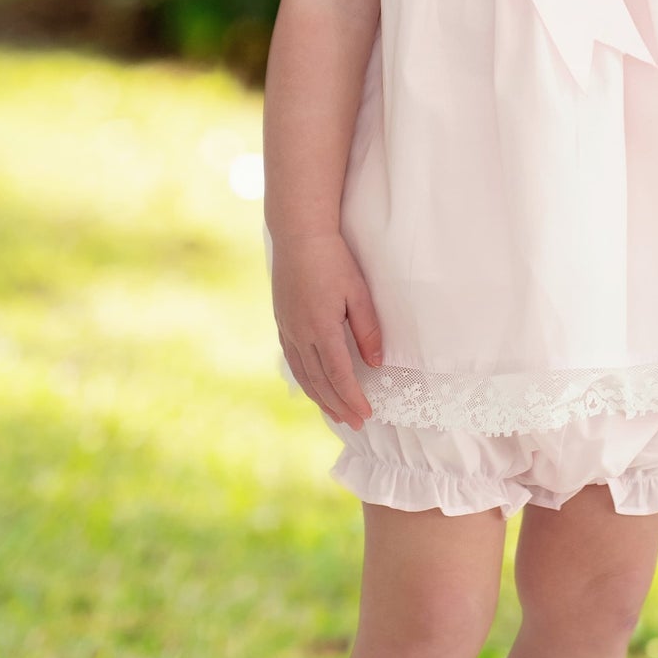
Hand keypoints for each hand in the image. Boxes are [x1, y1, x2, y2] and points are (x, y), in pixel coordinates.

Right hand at [270, 232, 383, 429]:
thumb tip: (375, 364)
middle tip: (355, 423)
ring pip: (303, 374)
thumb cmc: (333, 259)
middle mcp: (300, 334)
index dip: (353, 398)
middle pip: (320, 381)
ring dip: (320, 397)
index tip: (367, 415)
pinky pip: (292, 360)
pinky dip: (305, 379)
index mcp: (320, 329)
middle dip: (338, 405)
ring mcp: (288, 328)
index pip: (339, 375)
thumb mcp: (358, 292)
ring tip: (336, 413)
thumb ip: (367, 330)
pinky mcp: (282, 321)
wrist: (298, 234)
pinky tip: (313, 385)